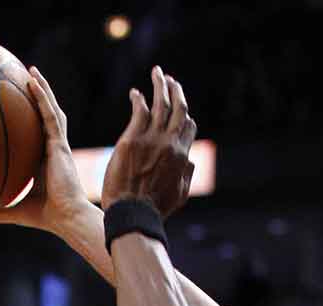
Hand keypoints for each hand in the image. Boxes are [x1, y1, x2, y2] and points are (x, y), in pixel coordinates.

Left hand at [0, 66, 91, 233]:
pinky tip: (32, 82)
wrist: (65, 218)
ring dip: (42, 88)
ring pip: (50, 108)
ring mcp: (58, 144)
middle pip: (45, 114)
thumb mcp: (12, 210)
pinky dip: (42, 97)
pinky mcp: (60, 144)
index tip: (16, 104)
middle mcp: (52, 148)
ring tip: (30, 71)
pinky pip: (49, 115)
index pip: (37, 132)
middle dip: (37, 95)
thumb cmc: (44, 217)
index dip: (30, 117)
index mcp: (43, 159)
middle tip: (24, 77)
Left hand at [101, 67, 196, 218]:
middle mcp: (170, 144)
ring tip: (157, 74)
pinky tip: (134, 93)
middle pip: (179, 109)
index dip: (185, 115)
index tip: (178, 108)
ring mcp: (151, 140)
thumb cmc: (154, 209)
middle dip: (177, 91)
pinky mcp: (132, 140)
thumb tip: (190, 162)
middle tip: (171, 80)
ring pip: (160, 104)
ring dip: (160, 85)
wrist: (133, 214)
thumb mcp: (180, 194)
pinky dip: (138, 99)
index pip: (189, 126)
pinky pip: (138, 111)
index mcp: (183, 156)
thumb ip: (187, 175)